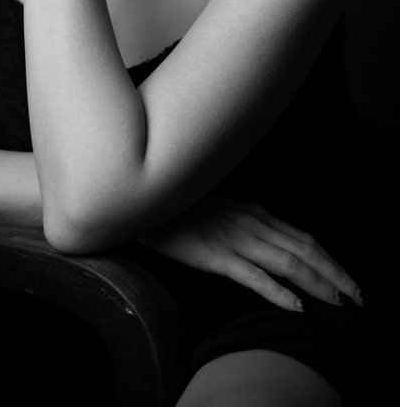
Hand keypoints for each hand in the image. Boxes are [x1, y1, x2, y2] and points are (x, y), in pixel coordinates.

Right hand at [139, 194, 362, 311]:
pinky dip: (280, 292)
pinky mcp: (218, 257)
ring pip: (290, 263)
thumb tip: (271, 242)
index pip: (304, 238)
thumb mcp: (224, 213)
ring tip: (339, 304)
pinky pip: (255, 277)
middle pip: (306, 250)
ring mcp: (237, 240)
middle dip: (337, 274)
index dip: (331, 259)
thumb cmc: (183, 210)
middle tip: (359, 297)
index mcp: (255, 213)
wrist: (150, 204)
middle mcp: (253, 223)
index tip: (349, 279)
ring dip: (320, 284)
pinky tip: (296, 306)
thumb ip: (248, 225)